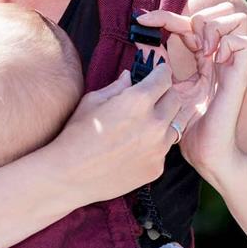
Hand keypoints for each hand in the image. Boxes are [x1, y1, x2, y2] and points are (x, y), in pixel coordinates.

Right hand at [46, 61, 204, 204]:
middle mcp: (155, 122)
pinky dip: (154, 146)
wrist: (70, 175)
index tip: (157, 75)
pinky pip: (164, 150)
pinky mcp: (157, 168)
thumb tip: (128, 77)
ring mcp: (159, 148)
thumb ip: (116, 87)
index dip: (160, 73)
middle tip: (150, 99)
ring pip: (175, 126)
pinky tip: (134, 149)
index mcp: (139, 100)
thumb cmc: (76, 135)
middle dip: (165, 95)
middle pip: (176, 99)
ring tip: (142, 126)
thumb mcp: (92, 101)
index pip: (165, 77)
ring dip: (163, 121)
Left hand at [134, 2, 246, 180]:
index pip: (189, 21)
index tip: (141, 21)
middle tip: (181, 39)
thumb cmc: (185, 128)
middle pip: (218, 11)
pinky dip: (226, 41)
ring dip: (212, 26)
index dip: (165, 16)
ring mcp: (231, 64)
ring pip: (234, 18)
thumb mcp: (165, 92)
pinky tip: (211, 56)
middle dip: (196, 16)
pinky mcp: (240, 76)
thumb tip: (137, 53)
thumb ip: (156, 72)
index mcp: (200, 59)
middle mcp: (218, 57)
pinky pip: (244, 41)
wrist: (205, 153)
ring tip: (200, 47)